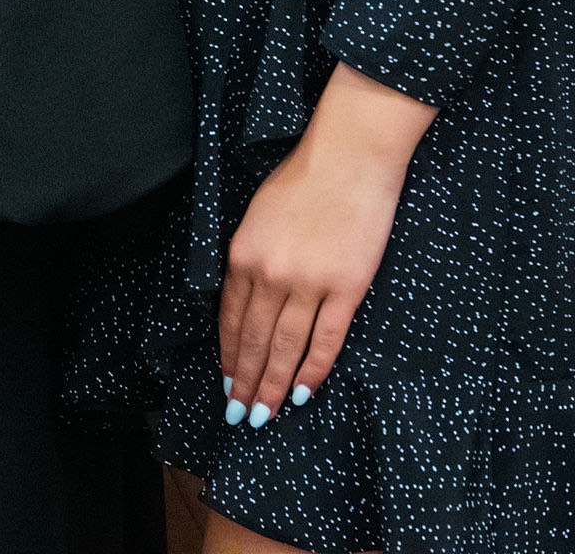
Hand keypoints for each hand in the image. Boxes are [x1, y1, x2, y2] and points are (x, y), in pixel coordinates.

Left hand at [217, 61, 433, 424]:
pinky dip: (312, 370)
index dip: (227, 354)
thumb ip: (250, 257)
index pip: (229, 317)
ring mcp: (308, 284)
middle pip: (252, 339)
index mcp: (242, 254)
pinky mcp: (346, 288)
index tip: (225, 381)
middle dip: (244, 382)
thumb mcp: (257, 215)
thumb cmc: (302, 179)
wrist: (348, 159)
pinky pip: (326, 340)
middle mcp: (269, 274)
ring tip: (263, 416)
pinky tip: (302, 393)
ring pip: (284, 348)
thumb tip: (248, 298)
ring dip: (271, 386)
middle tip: (238, 414)